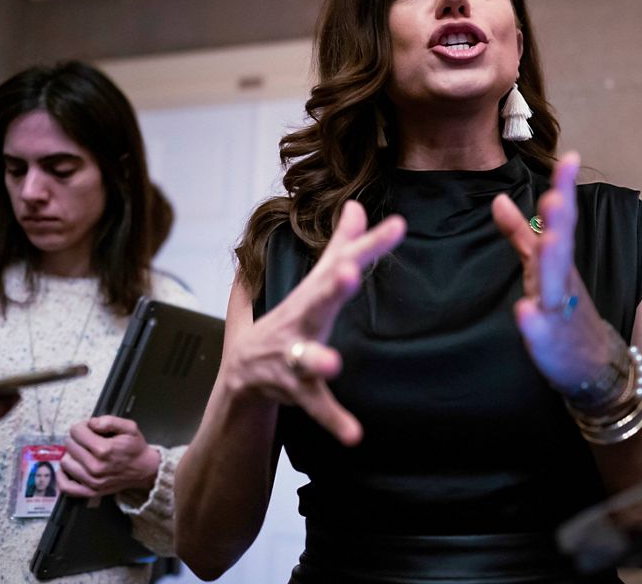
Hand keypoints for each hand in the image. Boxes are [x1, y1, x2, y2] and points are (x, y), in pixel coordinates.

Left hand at [58, 416, 161, 496]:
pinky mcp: (90, 491)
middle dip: (77, 438)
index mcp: (104, 449)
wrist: (144, 470)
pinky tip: (68, 468)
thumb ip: (110, 420)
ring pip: (65, 462)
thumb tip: (91, 423)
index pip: (76, 432)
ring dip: (72, 454)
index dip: (82, 426)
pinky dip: (62, 476)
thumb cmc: (135, 448)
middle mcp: (95, 466)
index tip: (90, 428)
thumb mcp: (129, 427)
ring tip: (83, 452)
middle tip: (88, 439)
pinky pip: (66, 486)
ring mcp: (91, 481)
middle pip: (69, 445)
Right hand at [223, 200, 405, 445]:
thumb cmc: (287, 321)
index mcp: (312, 294)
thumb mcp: (312, 282)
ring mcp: (295, 355)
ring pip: (307, 356)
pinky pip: (316, 405)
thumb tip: (356, 205)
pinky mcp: (296, 389)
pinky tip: (354, 435)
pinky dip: (334, 419)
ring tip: (333, 364)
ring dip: (319, 358)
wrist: (243, 372)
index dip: (370, 244)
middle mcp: (302, 320)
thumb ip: (339, 245)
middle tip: (348, 273)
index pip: (343, 261)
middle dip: (332, 287)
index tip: (399, 226)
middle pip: (317, 300)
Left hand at [491, 152, 611, 391]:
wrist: (592, 364)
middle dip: (559, 224)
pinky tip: (523, 311)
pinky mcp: (549, 341)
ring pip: (555, 286)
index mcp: (559, 259)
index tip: (569, 157)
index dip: (564, 190)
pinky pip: (540, 330)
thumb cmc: (564, 308)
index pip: (562, 220)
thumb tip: (496, 199)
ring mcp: (557, 311)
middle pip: (561, 248)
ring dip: (552, 264)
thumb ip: (519, 234)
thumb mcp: (541, 267)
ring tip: (550, 240)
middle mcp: (561, 281)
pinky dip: (532, 321)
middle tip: (558, 196)